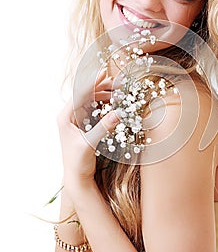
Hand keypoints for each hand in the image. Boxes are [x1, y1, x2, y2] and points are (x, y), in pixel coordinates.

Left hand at [57, 70, 119, 192]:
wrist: (76, 178)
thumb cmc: (77, 162)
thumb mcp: (90, 143)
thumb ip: (104, 127)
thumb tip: (119, 113)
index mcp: (65, 117)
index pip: (80, 94)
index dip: (93, 83)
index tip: (104, 73)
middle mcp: (69, 116)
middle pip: (86, 95)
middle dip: (101, 87)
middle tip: (117, 82)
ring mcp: (76, 121)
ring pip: (91, 101)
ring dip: (104, 95)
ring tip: (118, 91)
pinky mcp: (84, 126)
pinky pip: (94, 110)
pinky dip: (105, 105)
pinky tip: (114, 102)